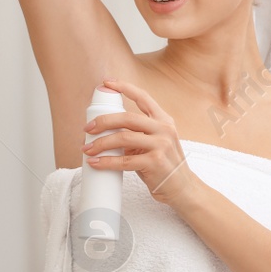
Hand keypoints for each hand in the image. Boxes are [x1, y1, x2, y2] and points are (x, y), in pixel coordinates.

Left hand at [82, 78, 204, 209]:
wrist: (183, 189)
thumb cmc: (163, 165)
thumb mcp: (155, 143)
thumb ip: (136, 133)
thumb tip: (104, 130)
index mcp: (163, 120)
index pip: (143, 97)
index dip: (124, 87)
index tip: (106, 82)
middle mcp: (164, 129)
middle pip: (127, 118)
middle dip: (103, 121)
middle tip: (87, 128)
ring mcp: (161, 145)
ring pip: (123, 138)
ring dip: (100, 143)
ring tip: (87, 149)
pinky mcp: (155, 163)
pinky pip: (124, 160)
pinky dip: (106, 162)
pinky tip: (95, 162)